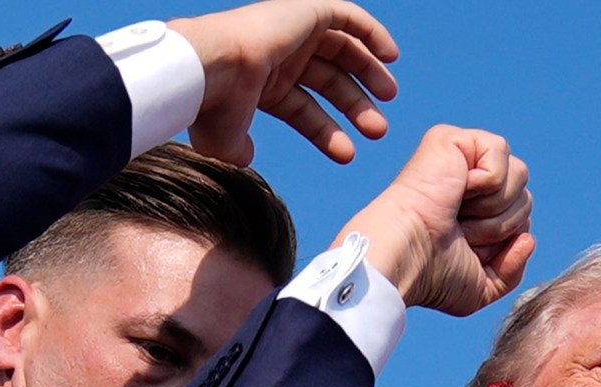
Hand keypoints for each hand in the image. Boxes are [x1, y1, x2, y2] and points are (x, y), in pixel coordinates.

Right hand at [169, 1, 399, 164]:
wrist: (209, 69)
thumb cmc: (211, 106)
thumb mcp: (225, 139)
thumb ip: (239, 147)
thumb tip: (244, 158)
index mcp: (260, 84)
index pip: (302, 108)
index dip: (327, 132)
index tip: (348, 154)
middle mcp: (277, 56)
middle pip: (328, 81)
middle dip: (355, 105)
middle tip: (378, 130)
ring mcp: (291, 32)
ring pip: (341, 50)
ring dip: (368, 73)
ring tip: (389, 98)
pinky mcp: (305, 12)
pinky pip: (346, 16)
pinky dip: (371, 32)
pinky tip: (391, 56)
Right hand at [337, 125, 535, 316]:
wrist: (406, 257)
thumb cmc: (432, 276)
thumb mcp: (483, 287)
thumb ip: (513, 270)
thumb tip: (528, 238)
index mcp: (474, 212)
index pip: (522, 217)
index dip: (505, 240)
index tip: (469, 249)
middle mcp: (469, 182)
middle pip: (526, 198)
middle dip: (500, 225)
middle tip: (461, 231)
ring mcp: (461, 158)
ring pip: (520, 174)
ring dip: (493, 207)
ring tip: (458, 213)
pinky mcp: (453, 139)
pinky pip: (500, 152)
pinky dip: (487, 180)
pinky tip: (458, 189)